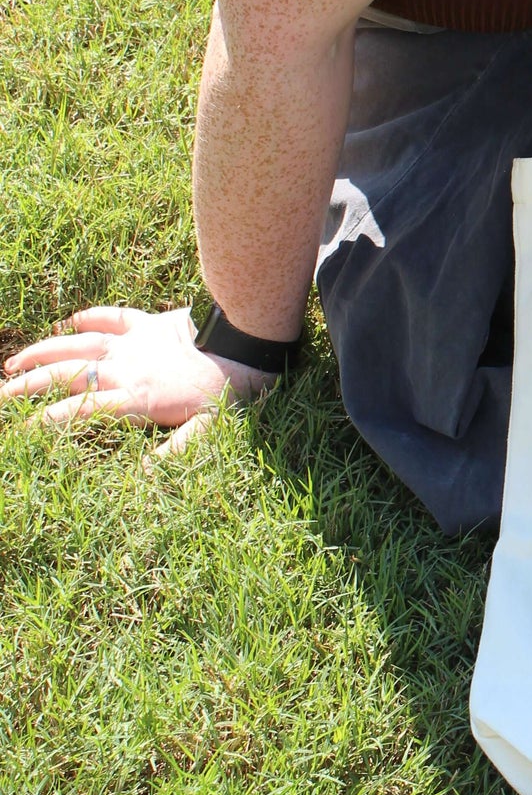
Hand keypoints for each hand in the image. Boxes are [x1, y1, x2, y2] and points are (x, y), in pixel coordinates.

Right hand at [1, 305, 276, 454]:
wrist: (244, 337)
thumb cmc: (230, 388)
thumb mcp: (208, 429)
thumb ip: (174, 453)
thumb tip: (143, 478)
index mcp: (136, 397)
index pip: (81, 411)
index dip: (49, 420)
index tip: (22, 429)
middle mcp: (125, 368)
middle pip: (65, 375)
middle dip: (27, 385)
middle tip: (0, 394)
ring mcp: (133, 342)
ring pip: (77, 343)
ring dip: (43, 351)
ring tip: (13, 362)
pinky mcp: (148, 322)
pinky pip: (113, 316)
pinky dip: (91, 316)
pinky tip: (71, 319)